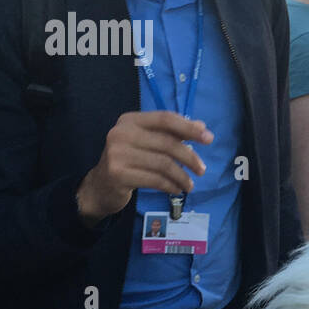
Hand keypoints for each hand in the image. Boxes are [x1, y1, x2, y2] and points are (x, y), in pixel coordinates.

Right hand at [77, 111, 213, 224]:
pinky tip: (176, 189)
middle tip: (202, 169)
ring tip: (190, 185)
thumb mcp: (148, 142)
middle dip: (189, 157)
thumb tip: (201, 126)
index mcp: (130, 120)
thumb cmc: (129, 160)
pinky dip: (171, 185)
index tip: (209, 138)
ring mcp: (117, 154)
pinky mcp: (118, 174)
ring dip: (182, 176)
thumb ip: (172, 133)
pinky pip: (155, 180)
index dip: (189, 128)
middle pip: (167, 143)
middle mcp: (121, 133)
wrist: (100, 186)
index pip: (165, 119)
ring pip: (163, 164)